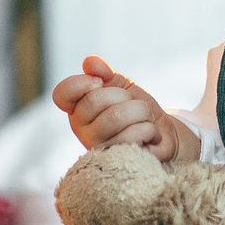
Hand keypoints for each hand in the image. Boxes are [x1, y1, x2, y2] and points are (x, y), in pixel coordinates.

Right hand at [51, 56, 199, 162]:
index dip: (82, 83)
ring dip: (141, 112)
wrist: (163, 133)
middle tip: (133, 104)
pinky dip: (149, 129)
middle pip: (95, 99)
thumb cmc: (135, 108)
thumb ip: (104, 73)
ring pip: (116, 116)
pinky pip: (133, 136)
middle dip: (124, 95)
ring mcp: (98, 148)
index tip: (100, 82)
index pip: (61, 94)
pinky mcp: (117, 162)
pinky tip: (149, 136)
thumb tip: (90, 62)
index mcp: (77, 110)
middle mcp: (81, 130)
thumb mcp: (121, 85)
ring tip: (145, 119)